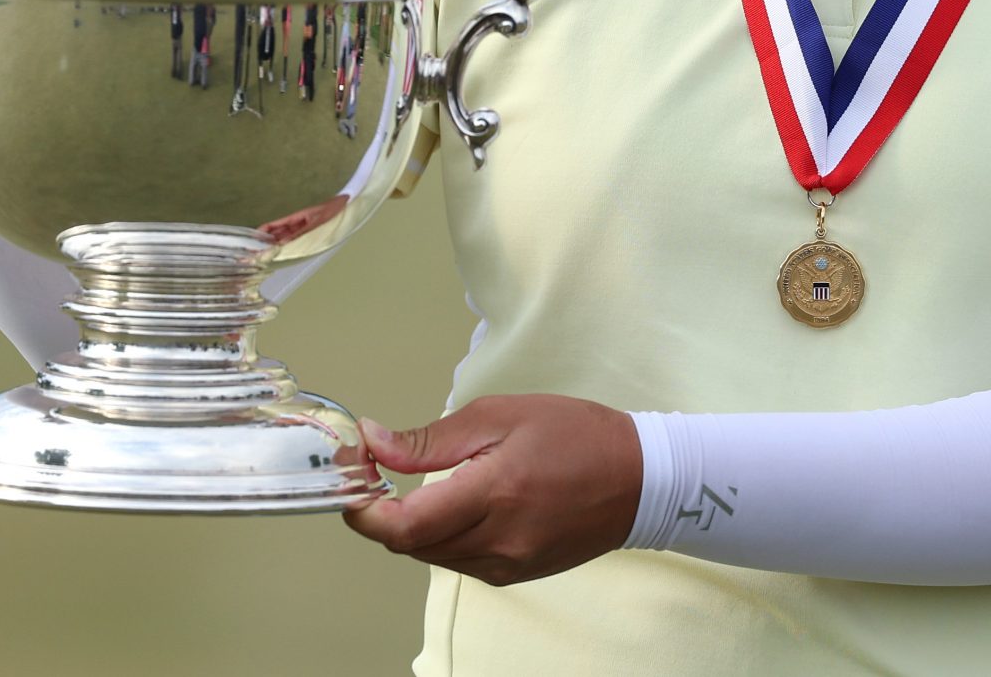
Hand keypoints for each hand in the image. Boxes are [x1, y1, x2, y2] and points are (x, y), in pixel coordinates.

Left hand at [344, 394, 640, 586]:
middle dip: (381, 513)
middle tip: (372, 472)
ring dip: (411, 526)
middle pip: (409, 545)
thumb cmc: (573, 434)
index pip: (402, 526)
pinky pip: (459, 561)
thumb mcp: (499, 416)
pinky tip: (453, 504)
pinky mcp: (515, 574)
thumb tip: (373, 443)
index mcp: (492, 495)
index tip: (351, 478)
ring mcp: (507, 565)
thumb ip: (431, 439)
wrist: (639, 479)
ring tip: (412, 485)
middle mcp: (497, 542)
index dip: (363, 510)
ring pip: (431, 556)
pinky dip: (442, 536)